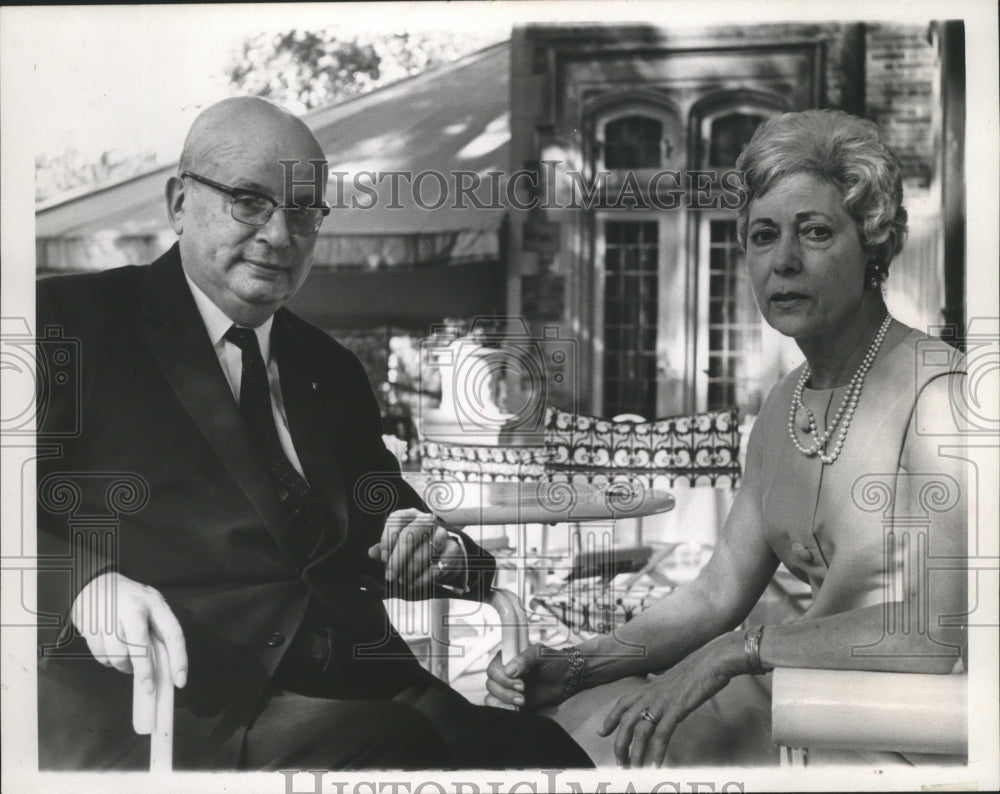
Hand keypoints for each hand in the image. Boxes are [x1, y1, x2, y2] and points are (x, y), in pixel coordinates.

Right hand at [71, 572, 187, 724]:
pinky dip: (108, 661)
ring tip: (127, 661)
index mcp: (154, 603)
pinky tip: (111, 651)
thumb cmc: (130, 599)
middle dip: (145, 672)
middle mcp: (132, 608)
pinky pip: (101, 656)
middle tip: (148, 688)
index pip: (172, 633)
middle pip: (140, 647)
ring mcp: (109, 617)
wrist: (94, 582)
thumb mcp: (150, 606)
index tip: (180, 681)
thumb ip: (157, 630)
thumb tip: (164, 667)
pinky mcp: (90, 626)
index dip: (179, 659)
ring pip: (118, 655)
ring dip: (124, 666)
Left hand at [367, 508, 461, 593]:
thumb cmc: (415, 548)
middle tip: (390, 576)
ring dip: (410, 571)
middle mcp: (427, 520)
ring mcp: (442, 533)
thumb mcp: (398, 546)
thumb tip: (372, 553)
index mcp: (411, 515)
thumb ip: (384, 548)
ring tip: (402, 581)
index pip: (397, 519)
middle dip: (398, 558)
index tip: (383, 558)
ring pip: (424, 552)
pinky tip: (415, 583)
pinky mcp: (454, 548)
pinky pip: (439, 564)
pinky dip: (425, 578)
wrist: (443, 554)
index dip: (388, 539)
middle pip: (411, 534)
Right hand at [485, 642, 572, 710]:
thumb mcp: (542, 654)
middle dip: (506, 690)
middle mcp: (504, 673)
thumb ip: (525, 659)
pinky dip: (504, 709)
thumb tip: (509, 671)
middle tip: (523, 692)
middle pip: (491, 683)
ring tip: (523, 702)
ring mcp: (506, 688)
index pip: (493, 667)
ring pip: (492, 696)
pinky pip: (497, 707)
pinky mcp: (510, 702)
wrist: (565, 680)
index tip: (519, 681)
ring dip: (505, 701)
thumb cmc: (553, 663)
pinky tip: (517, 710)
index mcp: (508, 657)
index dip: (502, 676)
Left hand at [598, 636, 739, 766]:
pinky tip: (656, 765)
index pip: (622, 703)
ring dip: (636, 753)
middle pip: (626, 722)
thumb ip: (663, 684)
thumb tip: (657, 683)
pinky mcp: (677, 708)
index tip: (601, 733)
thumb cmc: (697, 667)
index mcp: (649, 687)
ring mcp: (662, 702)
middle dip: (620, 744)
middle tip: (620, 762)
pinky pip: (662, 734)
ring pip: (641, 731)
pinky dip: (657, 752)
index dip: (610, 718)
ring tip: (635, 769)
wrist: (713, 659)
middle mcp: (651, 694)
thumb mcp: (673, 676)